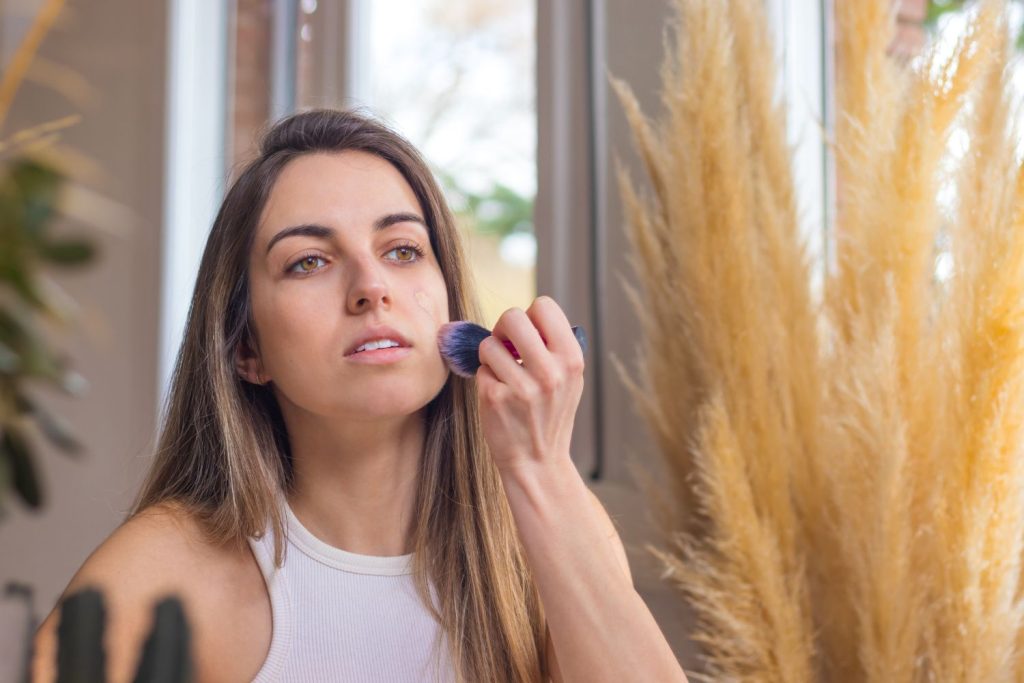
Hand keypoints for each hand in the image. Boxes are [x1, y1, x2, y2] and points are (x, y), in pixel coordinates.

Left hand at [475, 296, 585, 475]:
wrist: (538, 462)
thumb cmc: (549, 415)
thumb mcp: (569, 380)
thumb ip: (554, 347)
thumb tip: (525, 315)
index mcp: (572, 360)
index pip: (544, 306)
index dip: (530, 315)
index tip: (526, 335)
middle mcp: (550, 372)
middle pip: (513, 316)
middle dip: (503, 328)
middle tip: (505, 346)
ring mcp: (522, 387)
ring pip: (489, 343)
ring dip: (491, 356)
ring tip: (503, 375)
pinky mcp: (495, 399)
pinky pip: (480, 368)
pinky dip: (485, 378)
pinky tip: (498, 395)